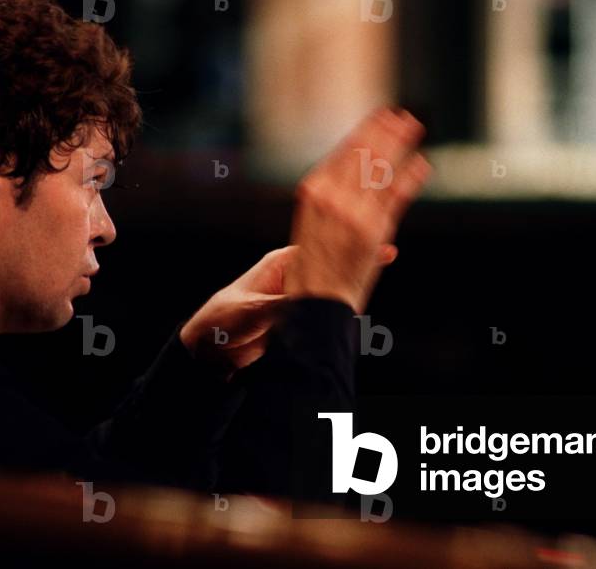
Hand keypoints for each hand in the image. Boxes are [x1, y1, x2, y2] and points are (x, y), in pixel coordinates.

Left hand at [180, 244, 397, 377]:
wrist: (205, 350)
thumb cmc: (219, 322)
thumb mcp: (250, 312)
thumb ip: (278, 307)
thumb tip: (298, 306)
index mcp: (282, 266)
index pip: (322, 247)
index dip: (348, 244)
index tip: (378, 244)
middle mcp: (293, 278)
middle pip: (333, 261)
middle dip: (359, 256)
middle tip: (390, 249)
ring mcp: (297, 298)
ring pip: (332, 284)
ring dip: (355, 278)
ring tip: (384, 265)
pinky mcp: (297, 319)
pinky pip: (325, 307)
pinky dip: (344, 302)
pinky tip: (362, 303)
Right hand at [284, 108, 430, 313]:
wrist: (315, 298)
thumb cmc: (314, 261)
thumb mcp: (313, 219)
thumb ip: (334, 194)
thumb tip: (362, 167)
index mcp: (314, 190)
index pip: (345, 151)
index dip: (367, 131)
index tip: (382, 116)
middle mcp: (332, 196)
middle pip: (365, 153)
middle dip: (386, 132)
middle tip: (404, 116)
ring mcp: (354, 211)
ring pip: (381, 168)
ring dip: (400, 144)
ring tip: (415, 127)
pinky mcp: (374, 229)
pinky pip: (397, 194)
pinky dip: (411, 176)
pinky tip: (422, 163)